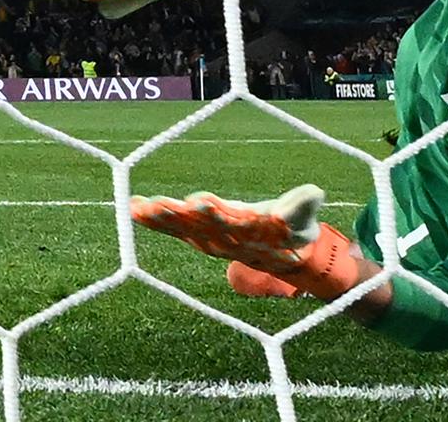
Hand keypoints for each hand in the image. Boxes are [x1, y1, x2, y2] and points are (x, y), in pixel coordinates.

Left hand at [130, 184, 358, 299]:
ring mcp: (209, 240)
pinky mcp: (198, 236)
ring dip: (159, 219)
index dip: (216, 212)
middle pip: (199, 227)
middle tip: (157, 205)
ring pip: (182, 229)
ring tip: (138, 208)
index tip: (200, 201)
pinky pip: (173, 229)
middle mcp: (226, 239)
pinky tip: (134, 209)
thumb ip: (305, 203)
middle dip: (177, 216)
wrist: (283, 254)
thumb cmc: (296, 228)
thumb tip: (313, 194)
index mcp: (251, 231)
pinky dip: (154, 221)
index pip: (232, 222)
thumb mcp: (305, 216)